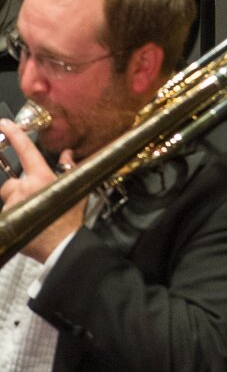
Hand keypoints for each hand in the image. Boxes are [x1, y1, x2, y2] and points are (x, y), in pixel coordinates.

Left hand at [0, 120, 85, 262]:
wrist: (62, 247)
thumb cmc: (70, 218)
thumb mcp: (75, 189)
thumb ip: (69, 168)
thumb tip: (66, 153)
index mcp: (41, 177)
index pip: (25, 150)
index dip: (14, 134)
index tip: (4, 124)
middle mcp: (24, 188)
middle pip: (10, 182)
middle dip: (16, 189)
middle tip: (31, 198)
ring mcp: (13, 205)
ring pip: (8, 200)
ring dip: (16, 204)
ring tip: (32, 214)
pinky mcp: (7, 220)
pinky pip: (8, 213)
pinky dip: (14, 217)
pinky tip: (27, 224)